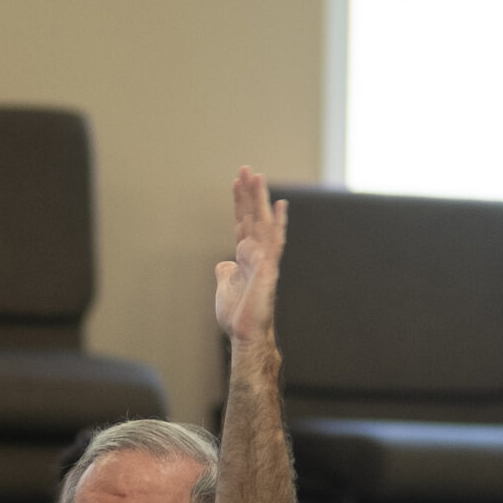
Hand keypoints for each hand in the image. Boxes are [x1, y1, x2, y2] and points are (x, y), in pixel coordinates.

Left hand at [216, 167, 285, 347]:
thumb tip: (223, 263)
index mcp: (245, 257)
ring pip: (262, 223)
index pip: (242, 222)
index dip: (239, 202)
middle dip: (249, 192)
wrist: (245, 335)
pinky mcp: (268, 269)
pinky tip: (279, 206)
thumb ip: (225, 272)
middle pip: (252, 216)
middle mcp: (257, 254)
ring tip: (257, 176)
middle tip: (246, 168)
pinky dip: (277, 223)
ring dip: (259, 199)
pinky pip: (273, 242)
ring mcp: (264, 260)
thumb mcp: (225, 287)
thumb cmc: (237, 316)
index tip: (237, 181)